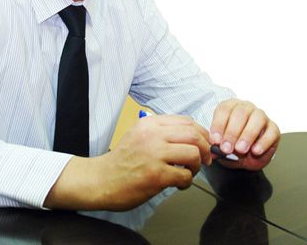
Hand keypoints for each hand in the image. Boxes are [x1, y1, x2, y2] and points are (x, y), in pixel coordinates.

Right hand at [45, 114, 211, 210]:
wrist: (101, 180)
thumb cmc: (121, 161)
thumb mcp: (138, 135)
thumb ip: (160, 132)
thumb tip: (190, 136)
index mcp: (150, 124)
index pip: (187, 122)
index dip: (202, 133)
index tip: (204, 144)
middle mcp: (152, 135)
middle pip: (194, 135)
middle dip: (205, 149)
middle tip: (205, 159)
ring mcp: (154, 155)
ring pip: (193, 154)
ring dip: (197, 166)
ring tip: (188, 172)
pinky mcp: (156, 175)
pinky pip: (185, 175)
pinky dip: (187, 181)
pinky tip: (178, 184)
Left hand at [209, 99, 279, 170]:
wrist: (247, 157)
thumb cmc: (231, 146)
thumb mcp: (221, 146)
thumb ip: (217, 146)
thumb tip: (214, 150)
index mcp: (230, 107)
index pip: (224, 110)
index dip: (218, 125)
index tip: (215, 141)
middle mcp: (246, 108)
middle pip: (240, 113)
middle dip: (232, 132)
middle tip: (226, 149)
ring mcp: (262, 117)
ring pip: (257, 119)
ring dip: (247, 135)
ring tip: (240, 150)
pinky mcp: (274, 129)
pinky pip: (271, 132)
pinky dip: (263, 142)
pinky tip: (255, 151)